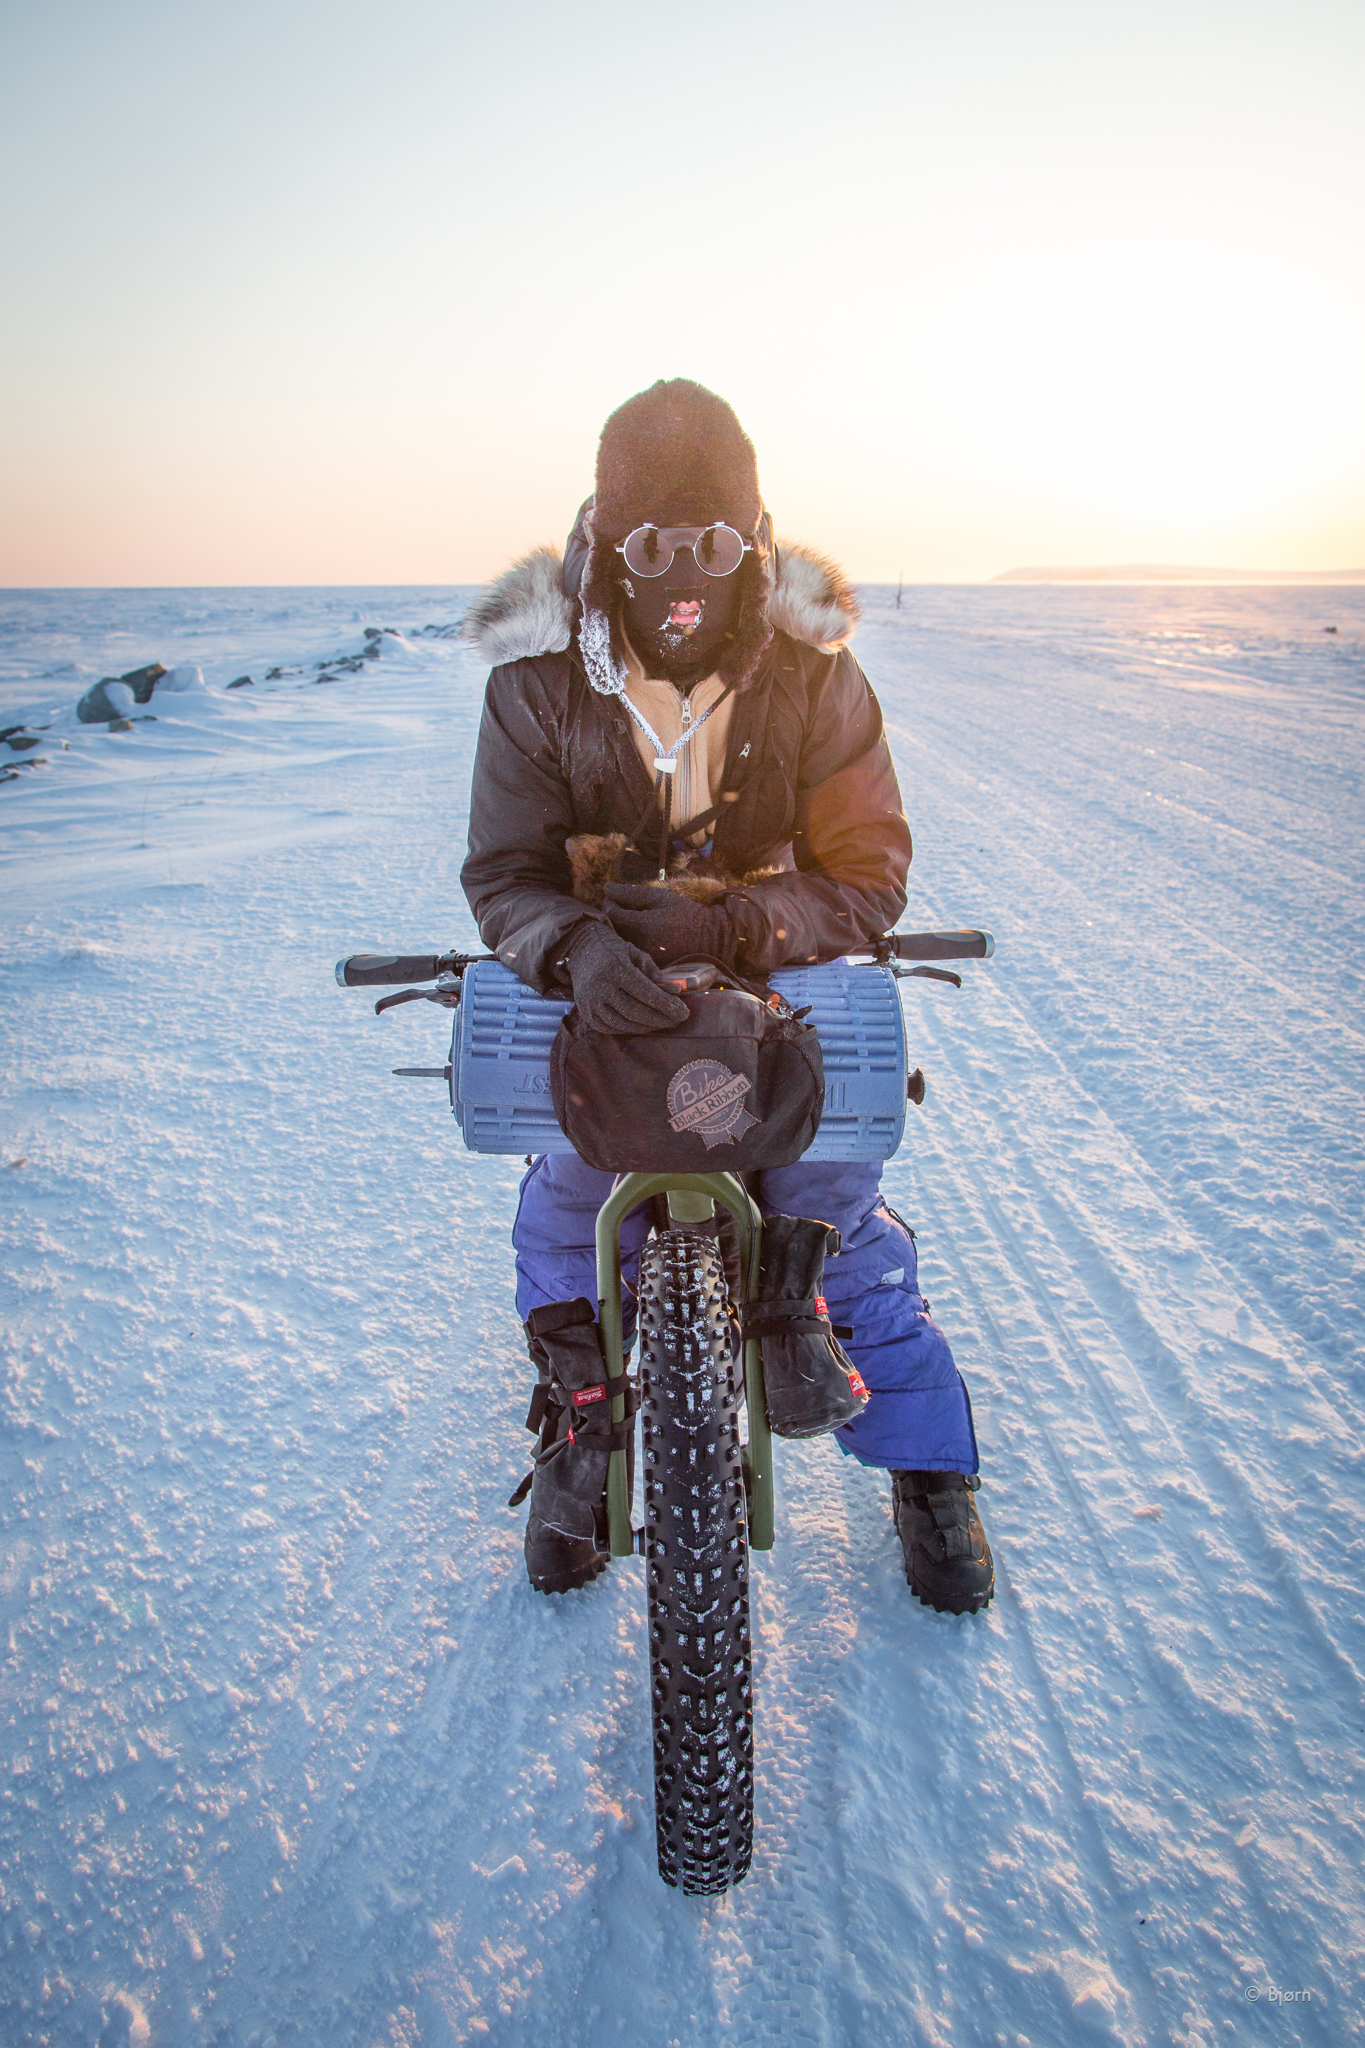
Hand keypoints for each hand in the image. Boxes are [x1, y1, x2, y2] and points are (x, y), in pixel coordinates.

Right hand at [561, 920, 689, 1034]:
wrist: (581, 951)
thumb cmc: (615, 951)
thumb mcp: (637, 954)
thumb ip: (656, 974)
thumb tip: (676, 992)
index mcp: (615, 968)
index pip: (645, 992)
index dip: (666, 1005)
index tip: (684, 1012)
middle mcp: (599, 986)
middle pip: (635, 1011)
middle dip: (660, 1019)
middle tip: (678, 1020)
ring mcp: (590, 1002)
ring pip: (623, 1023)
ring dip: (648, 1027)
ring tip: (664, 1023)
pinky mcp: (586, 1014)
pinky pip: (611, 1029)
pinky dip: (630, 1029)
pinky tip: (645, 1025)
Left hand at [602, 883, 741, 966]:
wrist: (709, 938)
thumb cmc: (685, 913)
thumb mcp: (660, 897)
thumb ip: (631, 892)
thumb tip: (605, 888)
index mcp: (641, 925)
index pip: (610, 912)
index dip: (609, 902)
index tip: (616, 897)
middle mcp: (638, 944)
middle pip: (611, 927)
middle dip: (612, 915)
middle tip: (622, 907)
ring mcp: (642, 957)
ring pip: (618, 940)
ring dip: (619, 928)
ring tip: (631, 919)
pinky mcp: (647, 964)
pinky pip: (629, 951)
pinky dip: (628, 940)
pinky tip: (639, 934)